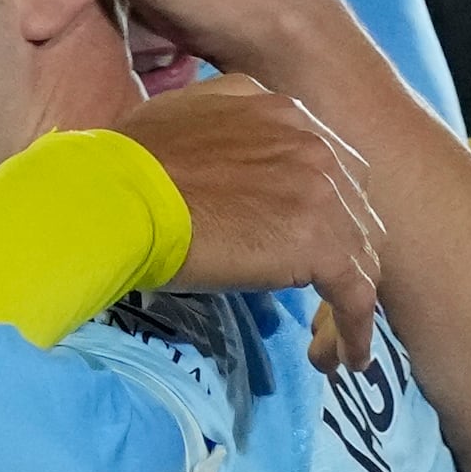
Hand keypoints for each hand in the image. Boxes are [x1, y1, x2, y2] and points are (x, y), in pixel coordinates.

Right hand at [117, 80, 388, 371]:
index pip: (323, 161)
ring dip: (348, 292)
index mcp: (278, 111)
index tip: (296, 238)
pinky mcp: (318, 245)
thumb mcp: (178, 120)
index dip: (318, 204)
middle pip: (354, 203)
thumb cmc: (117, 170)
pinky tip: (347, 360)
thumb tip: (212, 162)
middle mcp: (311, 142)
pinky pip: (356, 294)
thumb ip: (216, 130)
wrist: (110, 199)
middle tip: (317, 286)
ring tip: (332, 335)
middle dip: (342, 245)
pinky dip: (356, 329)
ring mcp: (322, 193)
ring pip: (360, 251)